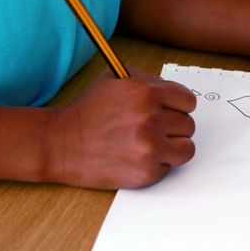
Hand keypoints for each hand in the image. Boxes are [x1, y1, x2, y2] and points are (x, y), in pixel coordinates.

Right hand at [48, 68, 195, 188]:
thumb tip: (173, 93)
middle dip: (173, 127)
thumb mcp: (115, 79)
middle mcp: (151, 118)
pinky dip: (158, 164)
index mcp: (146, 92)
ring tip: (152, 145)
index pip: (188, 101)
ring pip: (186, 148)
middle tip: (154, 130)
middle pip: (188, 125)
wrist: (61, 143)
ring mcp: (150, 147)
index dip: (179, 107)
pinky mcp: (147, 171)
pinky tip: (137, 157)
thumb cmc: (88, 111)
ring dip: (172, 147)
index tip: (171, 112)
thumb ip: (148, 81)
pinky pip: (169, 167)